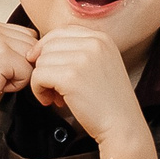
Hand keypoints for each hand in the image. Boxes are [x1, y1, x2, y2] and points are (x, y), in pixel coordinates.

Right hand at [0, 20, 37, 116]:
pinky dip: (18, 84)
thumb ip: (16, 43)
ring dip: (21, 74)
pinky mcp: (0, 57)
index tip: (0, 67)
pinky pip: (28, 71)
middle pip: (33, 45)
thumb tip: (46, 44)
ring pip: (32, 58)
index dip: (21, 56)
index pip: (29, 35)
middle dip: (22, 65)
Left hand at [27, 24, 139, 143]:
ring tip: (56, 96)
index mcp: (101, 38)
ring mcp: (83, 58)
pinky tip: (52, 101)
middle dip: (45, 67)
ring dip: (42, 81)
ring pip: (41, 61)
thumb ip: (76, 52)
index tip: (48, 68)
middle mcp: (94, 42)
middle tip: (54, 88)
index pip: (60, 32)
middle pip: (48, 46)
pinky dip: (38, 90)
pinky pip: (38, 76)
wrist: (123, 126)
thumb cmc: (107, 101)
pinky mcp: (71, 76)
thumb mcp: (99, 65)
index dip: (47, 49)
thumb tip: (36, 50)